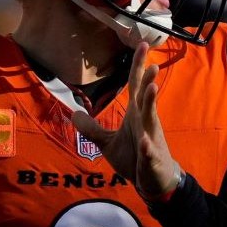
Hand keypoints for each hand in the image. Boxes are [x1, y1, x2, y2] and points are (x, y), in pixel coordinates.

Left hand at [72, 42, 180, 201]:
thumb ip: (92, 128)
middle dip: (148, 80)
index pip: (136, 85)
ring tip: (152, 88)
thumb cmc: (134, 158)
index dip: (139, 66)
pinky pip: (149, 150)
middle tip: (153, 63)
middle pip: (146, 96)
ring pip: (151, 118)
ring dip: (151, 103)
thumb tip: (73, 113)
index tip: (143, 45)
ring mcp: (150, 138)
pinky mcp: (152, 157)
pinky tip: (144, 142)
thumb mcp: (107, 143)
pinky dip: (147, 146)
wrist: (153, 181)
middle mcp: (145, 121)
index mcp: (135, 114)